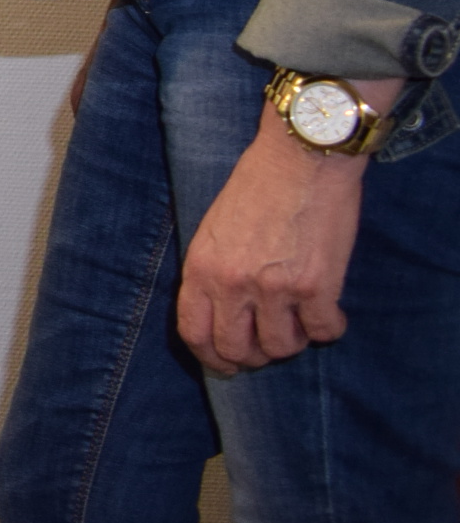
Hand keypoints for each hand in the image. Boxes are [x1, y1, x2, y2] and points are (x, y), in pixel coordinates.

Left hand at [176, 83, 398, 373]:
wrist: (300, 158)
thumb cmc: (257, 186)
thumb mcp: (214, 228)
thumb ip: (213, 271)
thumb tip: (221, 313)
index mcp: (201, 268)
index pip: (194, 333)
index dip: (211, 357)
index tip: (227, 364)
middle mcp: (233, 284)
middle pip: (237, 350)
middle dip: (254, 356)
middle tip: (270, 345)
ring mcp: (274, 289)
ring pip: (281, 347)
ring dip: (293, 341)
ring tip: (300, 320)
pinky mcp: (316, 287)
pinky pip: (323, 332)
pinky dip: (329, 328)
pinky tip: (329, 311)